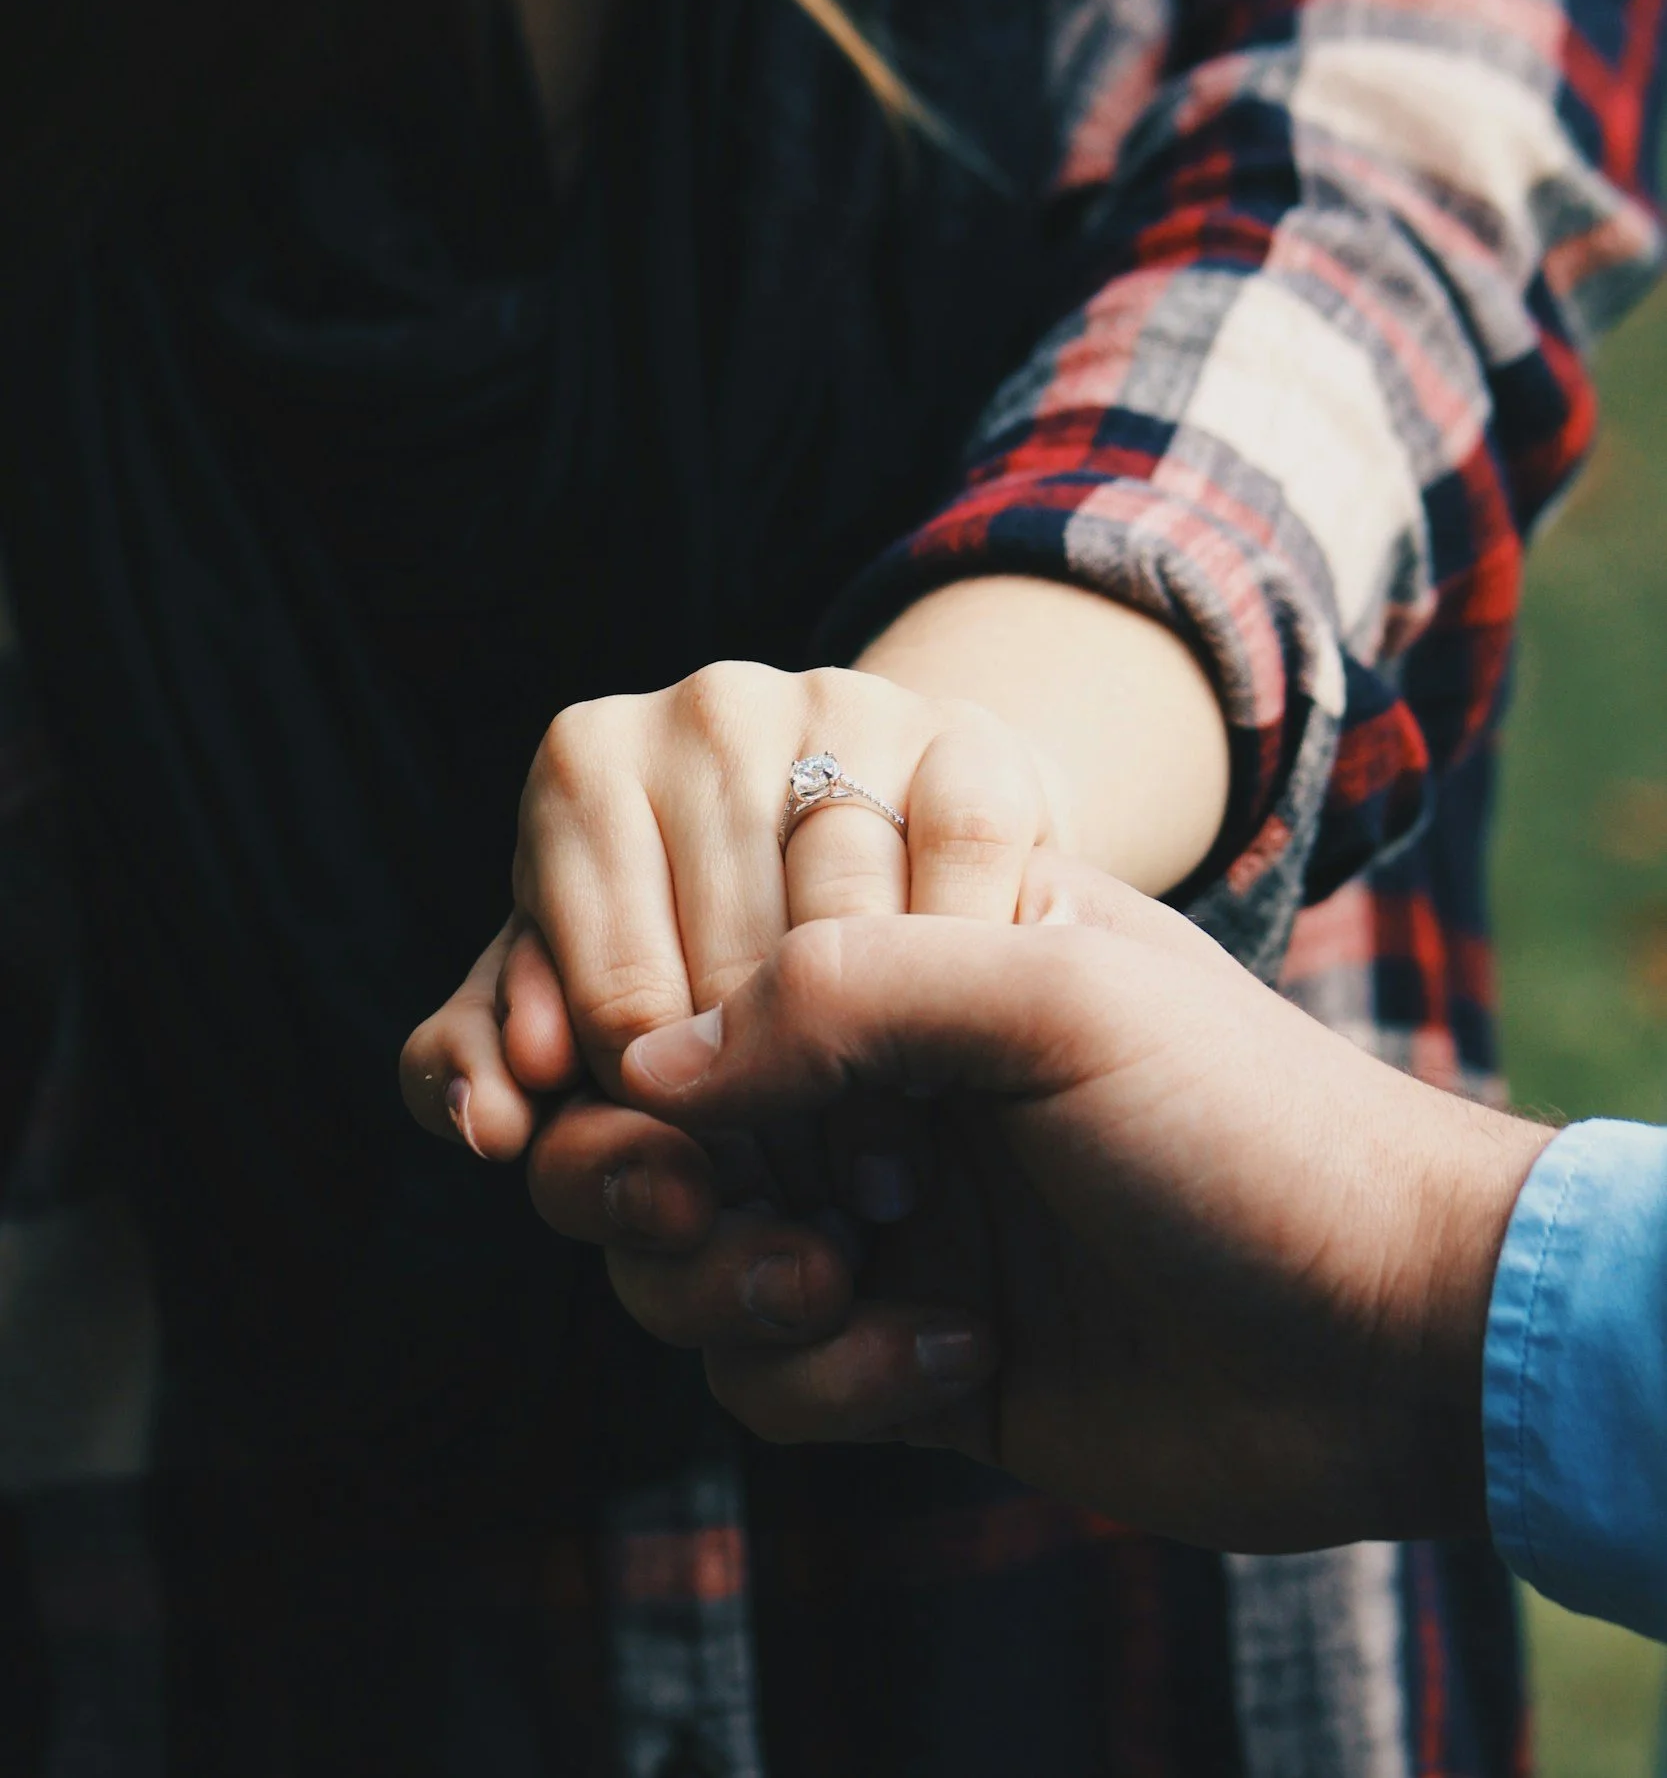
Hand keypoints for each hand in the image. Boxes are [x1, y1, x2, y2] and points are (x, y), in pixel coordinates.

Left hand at [400, 659, 1060, 1223]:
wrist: (885, 838)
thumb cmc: (701, 935)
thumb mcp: (580, 992)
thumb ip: (490, 1063)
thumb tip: (494, 1122)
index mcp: (586, 762)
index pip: (613, 995)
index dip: (666, 1116)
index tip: (704, 1174)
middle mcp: (707, 709)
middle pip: (732, 966)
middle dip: (766, 1107)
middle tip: (796, 1197)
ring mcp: (846, 707)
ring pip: (848, 925)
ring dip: (874, 1065)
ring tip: (873, 1159)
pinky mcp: (972, 737)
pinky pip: (962, 876)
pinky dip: (960, 981)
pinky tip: (948, 1052)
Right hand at [590, 858, 1552, 1554]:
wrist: (1394, 1336)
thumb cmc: (1244, 1125)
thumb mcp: (1052, 995)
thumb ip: (841, 989)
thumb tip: (652, 1062)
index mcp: (920, 953)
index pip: (707, 970)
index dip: (646, 1036)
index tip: (644, 1091)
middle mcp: (887, 1084)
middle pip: (661, 1126)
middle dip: (647, 1177)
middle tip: (692, 1207)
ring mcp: (894, 1222)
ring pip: (692, 1260)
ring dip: (730, 1285)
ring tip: (834, 1282)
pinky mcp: (909, 1356)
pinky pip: (772, 1375)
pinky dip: (827, 1378)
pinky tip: (958, 1358)